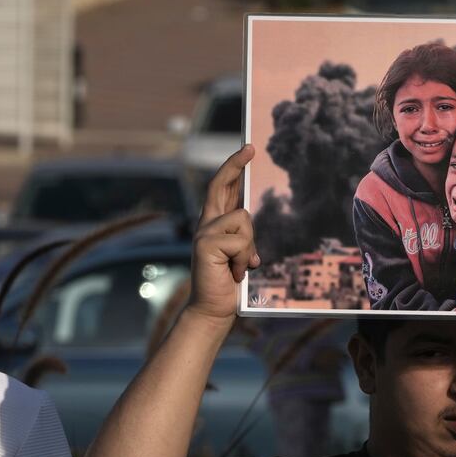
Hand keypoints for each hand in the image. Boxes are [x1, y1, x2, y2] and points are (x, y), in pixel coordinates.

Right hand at [187, 146, 259, 319]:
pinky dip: (244, 259)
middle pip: (219, 185)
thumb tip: (249, 224)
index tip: (246, 150)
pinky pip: (241, 240)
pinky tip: (235, 273)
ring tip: (239, 267)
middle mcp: (206, 224)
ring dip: (249, 247)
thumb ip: (243, 238)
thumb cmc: (228, 284)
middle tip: (250, 147)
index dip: (233, 168)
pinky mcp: (206, 243)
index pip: (222, 189)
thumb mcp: (240, 255)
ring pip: (243, 219)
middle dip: (235, 164)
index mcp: (214, 225)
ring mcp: (204, 232)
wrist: (213, 309)